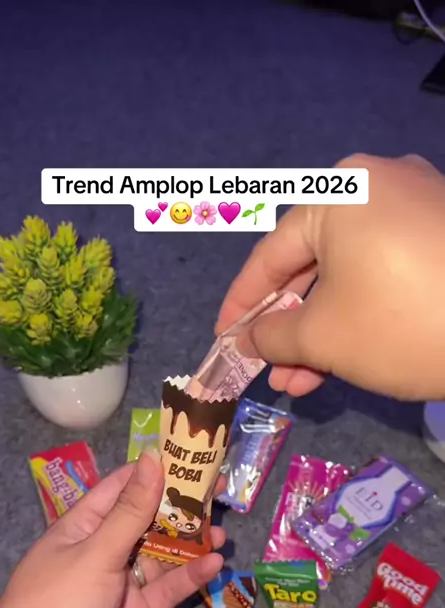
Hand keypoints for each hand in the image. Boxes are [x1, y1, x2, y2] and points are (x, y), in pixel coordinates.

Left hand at [0, 448, 224, 607]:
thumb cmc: (57, 607)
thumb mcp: (96, 553)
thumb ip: (131, 512)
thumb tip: (152, 458)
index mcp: (81, 527)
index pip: (121, 489)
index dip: (153, 472)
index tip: (192, 456)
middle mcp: (102, 551)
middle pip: (146, 521)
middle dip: (179, 509)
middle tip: (218, 495)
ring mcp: (120, 585)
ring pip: (161, 556)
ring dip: (190, 544)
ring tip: (223, 531)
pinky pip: (167, 590)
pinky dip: (190, 577)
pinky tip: (216, 564)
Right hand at [216, 154, 444, 400]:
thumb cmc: (402, 324)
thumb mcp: (324, 336)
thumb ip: (273, 334)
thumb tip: (249, 338)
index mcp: (341, 193)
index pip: (272, 254)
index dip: (242, 303)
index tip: (225, 340)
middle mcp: (380, 185)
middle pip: (313, 265)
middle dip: (288, 329)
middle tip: (271, 371)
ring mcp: (421, 207)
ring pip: (351, 276)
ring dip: (323, 331)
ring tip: (304, 383)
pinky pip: (386, 274)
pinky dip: (361, 314)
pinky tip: (346, 359)